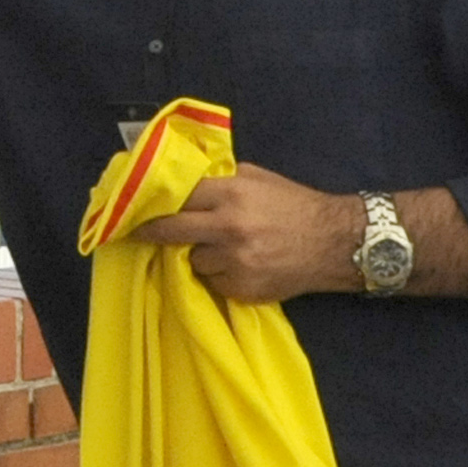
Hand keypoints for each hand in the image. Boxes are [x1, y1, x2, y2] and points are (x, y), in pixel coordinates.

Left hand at [127, 163, 358, 301]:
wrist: (335, 243)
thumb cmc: (295, 205)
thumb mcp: (258, 178)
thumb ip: (221, 179)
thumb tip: (185, 179)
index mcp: (232, 194)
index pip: (178, 197)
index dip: (154, 202)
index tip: (132, 207)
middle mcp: (229, 228)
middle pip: (171, 231)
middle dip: (150, 232)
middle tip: (135, 233)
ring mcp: (235, 261)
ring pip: (194, 260)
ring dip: (200, 255)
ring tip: (223, 248)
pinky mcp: (242, 288)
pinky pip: (214, 282)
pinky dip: (221, 275)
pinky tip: (241, 265)